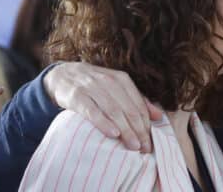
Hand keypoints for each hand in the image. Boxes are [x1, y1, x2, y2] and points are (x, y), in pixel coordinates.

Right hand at [43, 62, 161, 152]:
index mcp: (122, 80)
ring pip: (114, 111)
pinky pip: (93, 111)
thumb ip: (138, 100)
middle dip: (139, 131)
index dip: (146, 125)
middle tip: (144, 148)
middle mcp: (109, 82)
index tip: (150, 143)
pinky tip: (113, 134)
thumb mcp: (117, 87)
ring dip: (126, 130)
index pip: (139, 105)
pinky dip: (104, 123)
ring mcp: (93, 88)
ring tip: (133, 146)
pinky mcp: (78, 96)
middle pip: (129, 110)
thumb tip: (158, 116)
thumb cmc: (96, 85)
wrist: (64, 75)